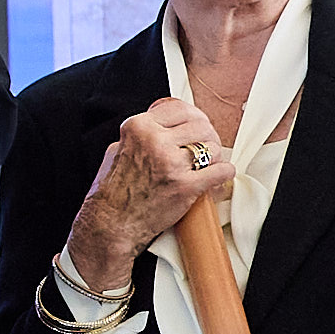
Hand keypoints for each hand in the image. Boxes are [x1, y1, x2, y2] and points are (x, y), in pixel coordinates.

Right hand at [62, 96, 228, 299]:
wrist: (110, 225)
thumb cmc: (112, 192)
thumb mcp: (117, 149)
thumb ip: (140, 135)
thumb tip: (160, 126)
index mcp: (139, 127)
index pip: (179, 108)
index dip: (191, 117)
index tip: (195, 127)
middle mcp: (155, 141)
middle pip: (200, 125)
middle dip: (207, 136)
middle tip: (205, 147)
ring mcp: (171, 163)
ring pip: (212, 147)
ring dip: (214, 156)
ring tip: (207, 165)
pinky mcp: (185, 186)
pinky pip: (220, 171)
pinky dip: (224, 174)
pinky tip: (220, 176)